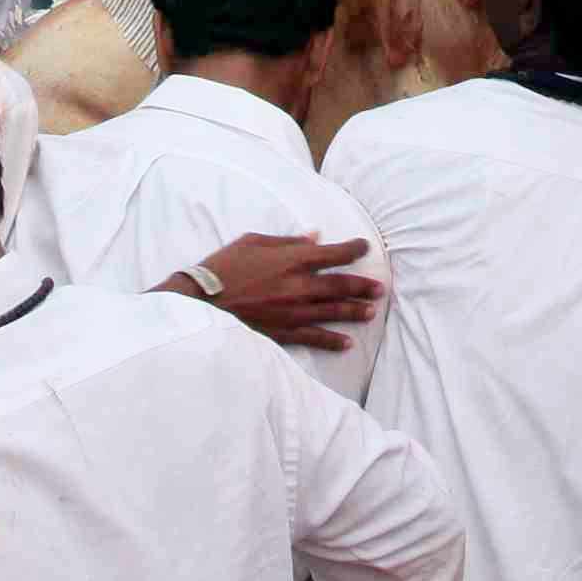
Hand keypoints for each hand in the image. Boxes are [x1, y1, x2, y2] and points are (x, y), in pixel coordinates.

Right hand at [193, 230, 384, 350]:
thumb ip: (287, 241)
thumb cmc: (223, 267)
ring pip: (333, 312)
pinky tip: (346, 343)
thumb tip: (314, 237)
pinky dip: (332, 340)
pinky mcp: (284, 332)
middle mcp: (299, 285)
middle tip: (380, 287)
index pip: (333, 253)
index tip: (365, 247)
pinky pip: (314, 337)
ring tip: (371, 312)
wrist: (201, 302)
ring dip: (354, 311)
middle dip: (362, 286)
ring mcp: (293, 311)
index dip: (353, 249)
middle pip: (340, 285)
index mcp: (292, 259)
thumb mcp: (252, 242)